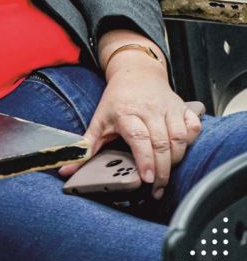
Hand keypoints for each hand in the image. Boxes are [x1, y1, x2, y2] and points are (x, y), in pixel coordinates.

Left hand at [58, 63, 201, 198]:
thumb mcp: (98, 120)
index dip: (145, 159)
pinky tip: (182, 152)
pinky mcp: (182, 107)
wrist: (136, 71)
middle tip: (157, 189)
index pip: (139, 137)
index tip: (147, 179)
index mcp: (125, 112)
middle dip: (162, 170)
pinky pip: (193, 127)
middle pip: (161, 143)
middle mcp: (149, 109)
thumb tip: (66, 170)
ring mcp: (167, 108)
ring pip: (179, 138)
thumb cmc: (117, 99)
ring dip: (176, 160)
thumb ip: (85, 147)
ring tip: (167, 176)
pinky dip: (192, 141)